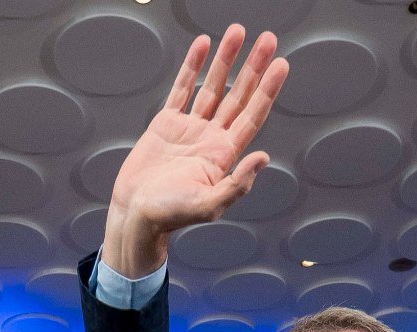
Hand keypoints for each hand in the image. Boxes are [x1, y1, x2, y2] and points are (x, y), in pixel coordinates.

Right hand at [104, 27, 289, 270]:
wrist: (136, 214)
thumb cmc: (170, 215)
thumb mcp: (208, 205)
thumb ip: (237, 184)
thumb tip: (263, 158)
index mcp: (225, 155)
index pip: (253, 115)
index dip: (267, 90)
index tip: (281, 66)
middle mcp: (212, 137)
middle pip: (239, 95)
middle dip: (254, 67)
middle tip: (268, 40)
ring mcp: (191, 128)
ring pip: (214, 86)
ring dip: (227, 60)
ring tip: (237, 32)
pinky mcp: (167, 123)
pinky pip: (183, 89)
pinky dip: (193, 67)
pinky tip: (203, 47)